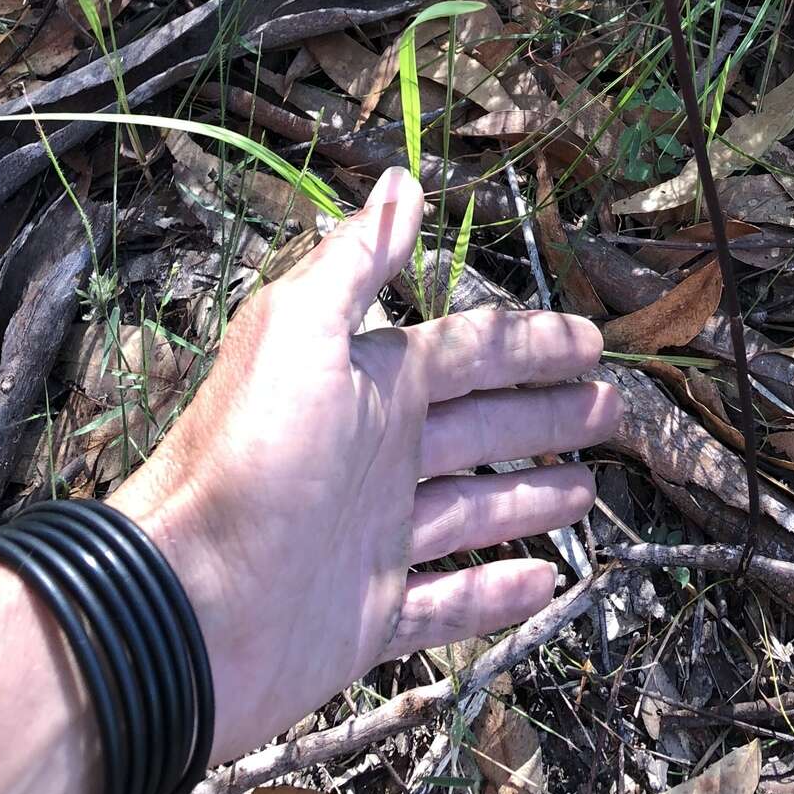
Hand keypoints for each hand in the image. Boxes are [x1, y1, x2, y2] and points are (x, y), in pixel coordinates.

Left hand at [112, 167, 617, 763]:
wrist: (182, 602)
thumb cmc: (246, 458)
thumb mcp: (298, 333)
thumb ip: (356, 262)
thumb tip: (400, 177)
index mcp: (368, 383)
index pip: (470, 349)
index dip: (530, 341)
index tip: (592, 340)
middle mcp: (376, 453)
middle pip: (481, 423)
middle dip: (546, 412)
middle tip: (612, 410)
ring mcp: (374, 537)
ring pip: (474, 508)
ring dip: (531, 495)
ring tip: (590, 488)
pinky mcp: (369, 616)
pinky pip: (449, 602)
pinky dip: (496, 592)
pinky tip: (547, 582)